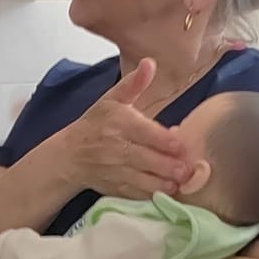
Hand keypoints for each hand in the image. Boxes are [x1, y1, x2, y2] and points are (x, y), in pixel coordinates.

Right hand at [62, 57, 193, 200]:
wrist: (70, 155)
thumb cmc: (95, 125)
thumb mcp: (111, 100)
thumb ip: (133, 84)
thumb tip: (150, 63)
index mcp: (119, 123)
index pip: (146, 133)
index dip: (166, 140)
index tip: (180, 144)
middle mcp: (117, 148)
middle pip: (148, 159)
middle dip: (170, 166)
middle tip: (188, 169)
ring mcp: (115, 170)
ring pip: (144, 180)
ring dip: (165, 183)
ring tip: (181, 182)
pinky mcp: (115, 187)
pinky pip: (137, 193)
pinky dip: (153, 194)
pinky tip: (167, 191)